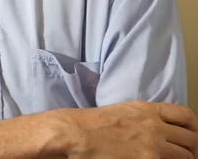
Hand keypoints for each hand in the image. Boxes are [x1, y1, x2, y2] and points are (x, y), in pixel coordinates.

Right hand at [50, 101, 197, 157]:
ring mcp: (153, 147)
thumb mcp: (122, 111)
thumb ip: (144, 117)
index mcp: (147, 110)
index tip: (191, 135)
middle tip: (186, 154)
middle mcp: (155, 127)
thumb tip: (158, 128)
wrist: (77, 135)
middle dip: (191, 147)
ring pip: (186, 156)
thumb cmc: (91, 123)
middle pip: (190, 139)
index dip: (193, 127)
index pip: (186, 115)